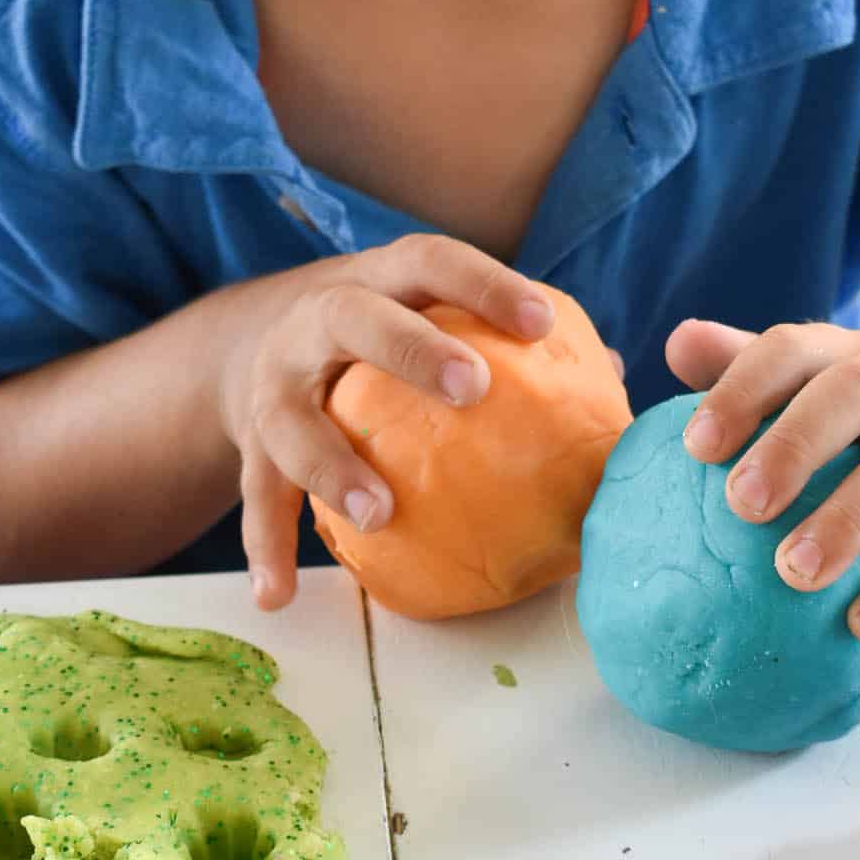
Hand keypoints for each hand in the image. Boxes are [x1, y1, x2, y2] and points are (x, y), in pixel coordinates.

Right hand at [219, 236, 557, 609]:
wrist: (253, 341)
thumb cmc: (383, 332)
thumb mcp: (429, 315)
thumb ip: (508, 339)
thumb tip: (609, 376)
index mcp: (379, 280)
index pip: (432, 262)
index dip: (486, 284)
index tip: (542, 321)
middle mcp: (317, 320)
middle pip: (355, 319)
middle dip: (413, 349)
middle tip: (474, 387)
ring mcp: (276, 382)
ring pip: (293, 419)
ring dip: (332, 466)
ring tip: (379, 514)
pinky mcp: (249, 442)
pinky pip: (256, 496)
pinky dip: (266, 546)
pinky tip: (280, 597)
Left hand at [665, 317, 859, 643]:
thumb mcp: (848, 403)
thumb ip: (767, 377)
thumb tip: (675, 344)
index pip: (799, 345)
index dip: (745, 385)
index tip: (693, 448)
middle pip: (859, 385)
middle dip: (795, 440)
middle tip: (740, 504)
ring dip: (851, 515)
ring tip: (792, 574)